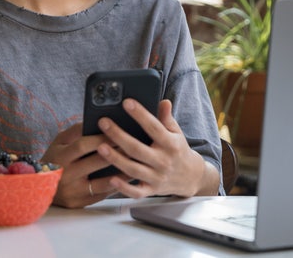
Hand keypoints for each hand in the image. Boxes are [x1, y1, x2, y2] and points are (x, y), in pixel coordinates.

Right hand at [41, 123, 132, 207]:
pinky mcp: (78, 203)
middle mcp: (65, 175)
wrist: (37, 187)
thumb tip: (96, 121)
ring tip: (137, 163)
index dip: (101, 138)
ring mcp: (72, 191)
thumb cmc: (54, 159)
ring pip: (102, 183)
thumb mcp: (58, 142)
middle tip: (134, 145)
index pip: (83, 146)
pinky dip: (116, 186)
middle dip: (117, 153)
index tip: (118, 131)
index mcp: (59, 157)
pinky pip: (101, 195)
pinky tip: (128, 178)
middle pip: (95, 163)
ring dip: (122, 173)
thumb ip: (75, 131)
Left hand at [97, 98, 219, 197]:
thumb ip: (167, 118)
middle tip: (103, 123)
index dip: (140, 114)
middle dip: (119, 135)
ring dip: (116, 159)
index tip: (126, 103)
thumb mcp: (177, 133)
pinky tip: (111, 178)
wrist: (191, 177)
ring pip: (133, 169)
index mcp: (171, 144)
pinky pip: (136, 192)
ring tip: (100, 147)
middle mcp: (163, 161)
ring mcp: (157, 177)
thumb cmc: (178, 150)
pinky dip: (124, 187)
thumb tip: (164, 101)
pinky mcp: (151, 190)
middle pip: (137, 149)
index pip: (153, 127)